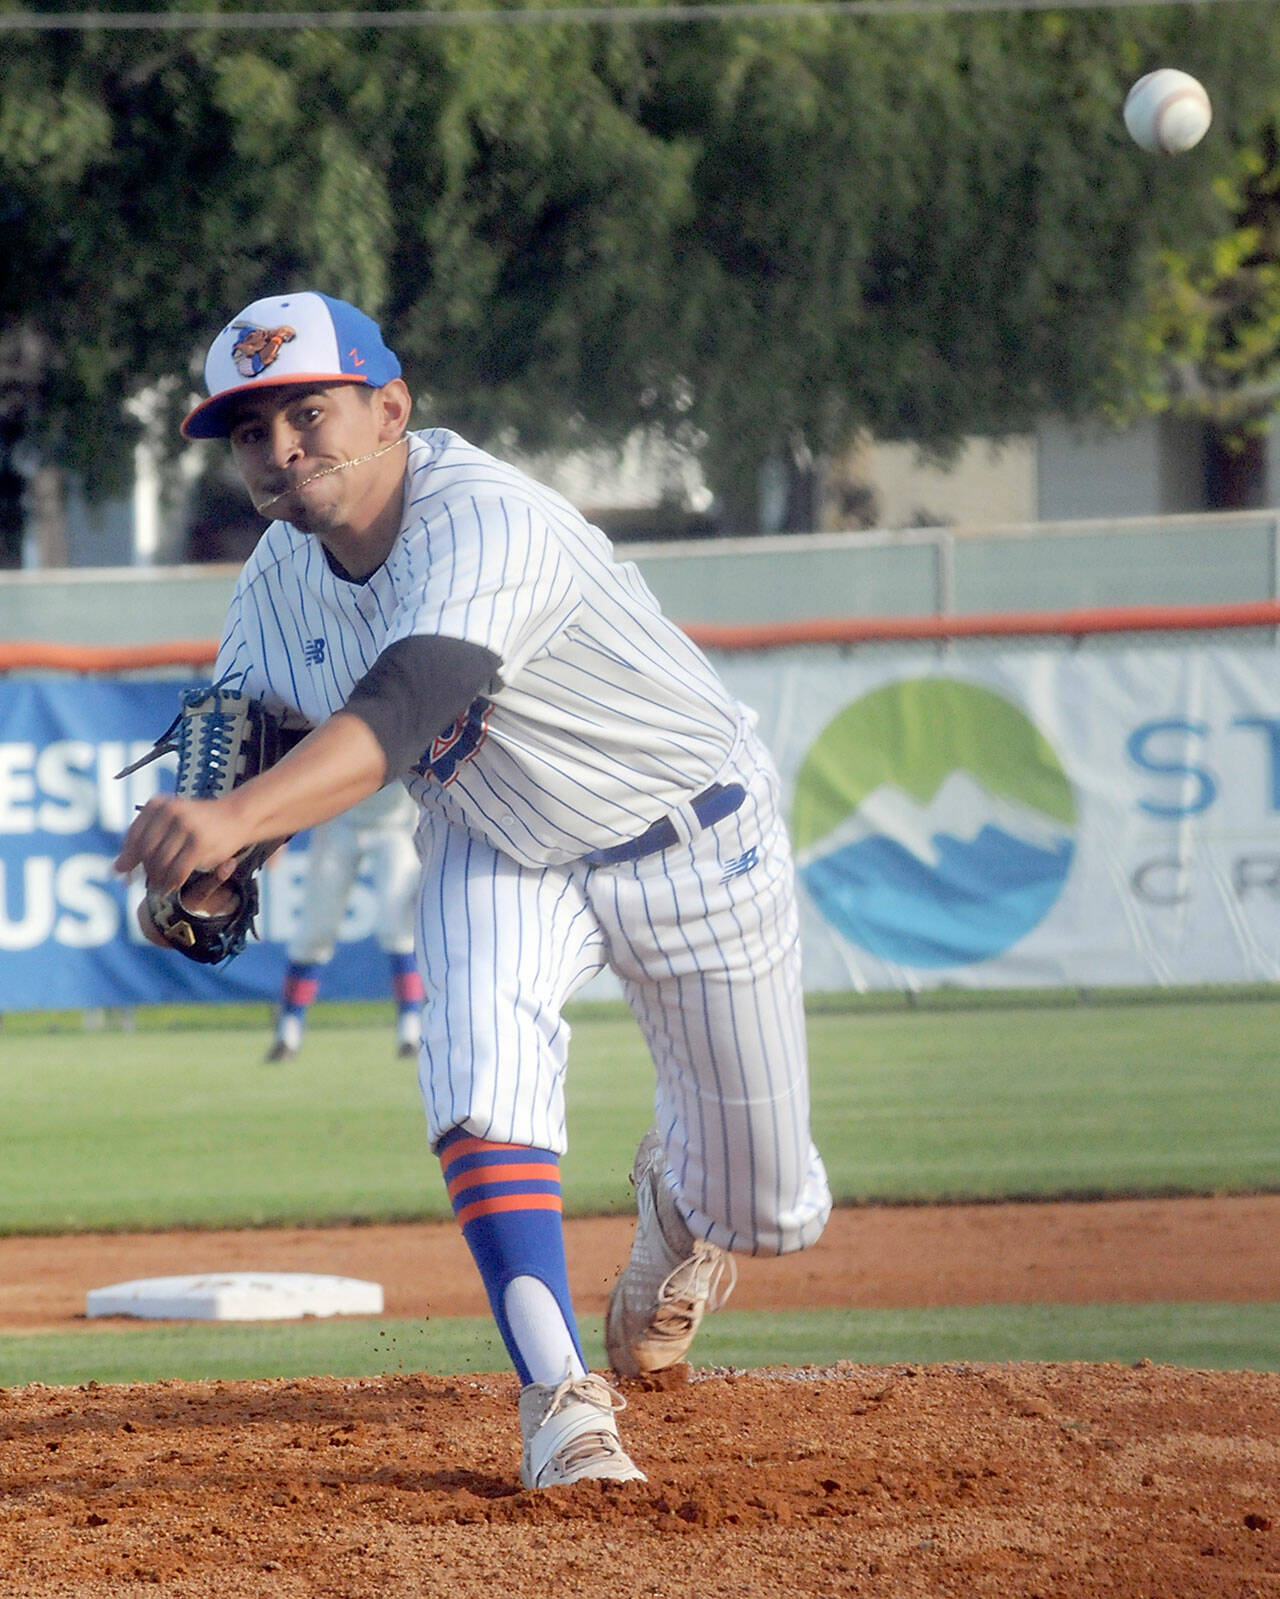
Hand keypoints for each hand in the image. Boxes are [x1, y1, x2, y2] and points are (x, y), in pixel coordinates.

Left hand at [114, 795, 246, 894]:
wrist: (237, 815)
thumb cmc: (201, 821)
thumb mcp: (171, 821)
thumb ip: (144, 840)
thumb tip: (117, 868)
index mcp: (159, 803)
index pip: (134, 836)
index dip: (128, 857)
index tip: (124, 872)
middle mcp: (170, 812)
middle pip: (145, 851)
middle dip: (145, 870)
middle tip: (148, 882)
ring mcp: (185, 827)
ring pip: (160, 863)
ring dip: (158, 880)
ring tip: (160, 886)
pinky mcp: (199, 843)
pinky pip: (177, 870)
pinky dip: (172, 883)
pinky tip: (172, 887)